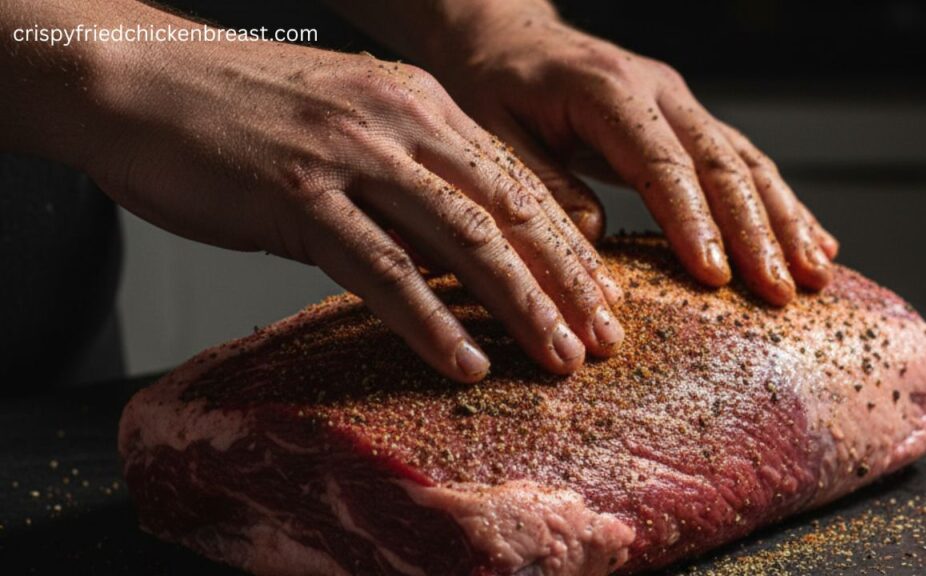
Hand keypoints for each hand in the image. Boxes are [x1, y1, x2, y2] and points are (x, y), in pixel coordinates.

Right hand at [68, 8, 626, 381]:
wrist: (134, 77)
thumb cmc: (237, 111)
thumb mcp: (345, 124)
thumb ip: (405, 176)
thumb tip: (450, 246)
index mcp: (417, 103)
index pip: (516, 181)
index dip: (567, 244)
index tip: (603, 295)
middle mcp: (399, 122)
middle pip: (510, 212)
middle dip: (568, 282)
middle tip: (607, 338)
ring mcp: (351, 157)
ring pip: (464, 240)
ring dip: (522, 306)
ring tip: (560, 358)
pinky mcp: (298, 197)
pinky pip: (383, 270)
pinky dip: (431, 322)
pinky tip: (465, 362)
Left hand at [432, 16, 838, 305]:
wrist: (504, 38)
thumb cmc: (492, 86)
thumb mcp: (493, 133)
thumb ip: (540, 184)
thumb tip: (594, 237)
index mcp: (607, 91)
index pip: (661, 164)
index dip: (692, 222)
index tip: (715, 276)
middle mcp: (656, 90)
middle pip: (722, 164)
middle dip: (757, 232)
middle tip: (782, 291)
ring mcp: (678, 101)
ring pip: (746, 161)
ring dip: (784, 220)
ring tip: (817, 273)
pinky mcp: (685, 118)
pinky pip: (742, 160)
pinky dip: (778, 202)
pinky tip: (811, 239)